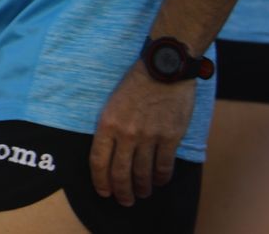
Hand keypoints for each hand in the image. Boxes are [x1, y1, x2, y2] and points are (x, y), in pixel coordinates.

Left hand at [89, 62, 196, 205]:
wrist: (163, 68)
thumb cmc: (135, 83)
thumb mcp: (112, 102)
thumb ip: (110, 127)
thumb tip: (109, 152)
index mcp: (107, 123)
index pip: (98, 161)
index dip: (100, 181)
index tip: (104, 192)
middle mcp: (126, 133)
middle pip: (120, 173)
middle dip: (121, 192)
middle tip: (124, 201)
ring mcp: (149, 137)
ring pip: (143, 173)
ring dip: (142, 188)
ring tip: (142, 194)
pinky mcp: (170, 137)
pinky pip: (164, 166)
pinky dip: (161, 178)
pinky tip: (159, 181)